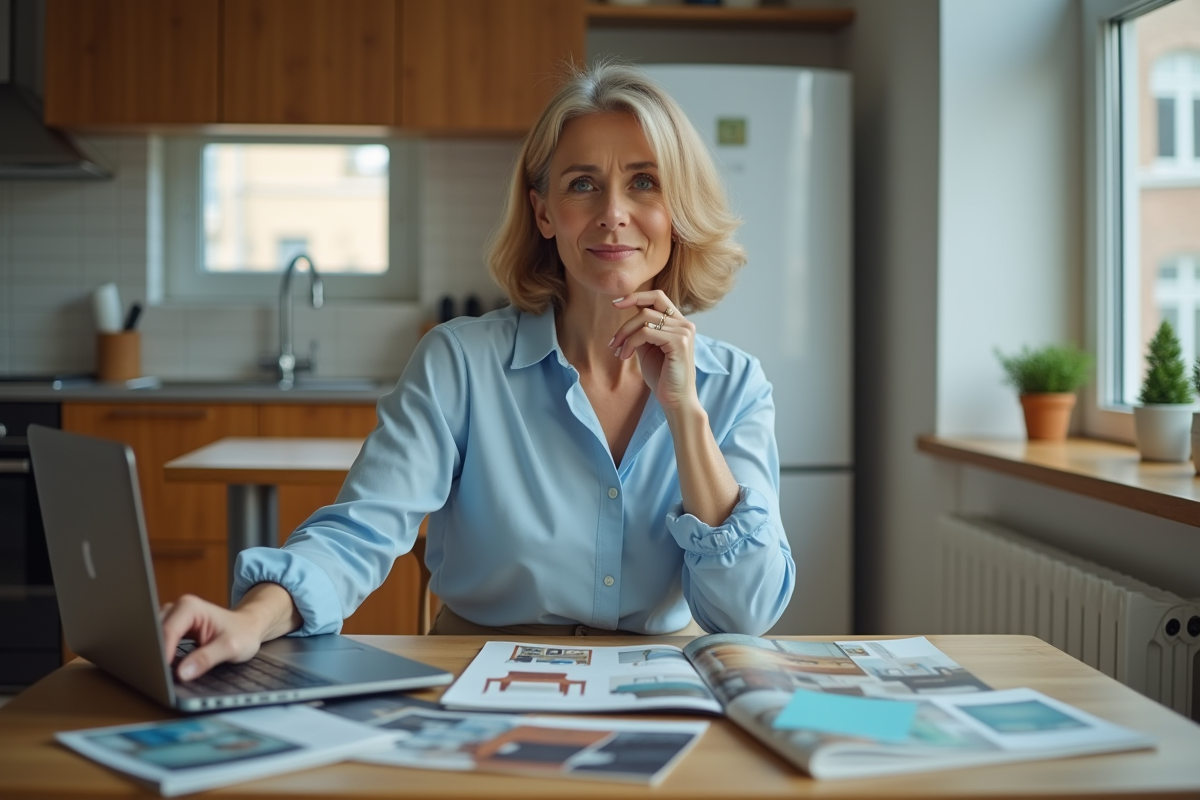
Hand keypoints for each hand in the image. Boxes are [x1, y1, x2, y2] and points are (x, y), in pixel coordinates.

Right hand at [160, 594, 265, 681]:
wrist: (249, 626)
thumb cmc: (243, 633)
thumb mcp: (230, 647)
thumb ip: (207, 659)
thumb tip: (182, 673)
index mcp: (190, 607)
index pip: (168, 632)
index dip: (162, 654)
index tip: (161, 674)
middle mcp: (178, 608)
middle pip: (155, 633)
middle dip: (155, 654)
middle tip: (156, 676)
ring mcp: (173, 617)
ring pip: (153, 636)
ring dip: (154, 654)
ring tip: (157, 673)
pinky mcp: (173, 627)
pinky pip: (158, 640)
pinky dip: (158, 653)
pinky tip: (161, 667)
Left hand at [611, 291, 697, 412]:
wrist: (675, 400)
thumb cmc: (662, 376)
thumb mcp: (648, 348)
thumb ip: (642, 330)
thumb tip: (626, 314)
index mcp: (679, 323)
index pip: (657, 297)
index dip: (636, 296)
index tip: (615, 303)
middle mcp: (684, 324)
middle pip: (648, 307)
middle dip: (625, 323)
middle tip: (613, 342)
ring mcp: (684, 332)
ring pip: (644, 319)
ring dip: (625, 336)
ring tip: (618, 352)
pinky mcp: (679, 342)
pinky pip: (646, 332)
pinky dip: (630, 343)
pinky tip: (625, 356)